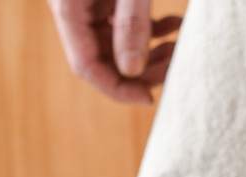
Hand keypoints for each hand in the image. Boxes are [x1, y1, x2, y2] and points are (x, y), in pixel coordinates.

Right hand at [47, 0, 182, 103]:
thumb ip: (131, 22)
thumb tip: (133, 71)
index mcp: (67, 7)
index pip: (86, 66)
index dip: (118, 89)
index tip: (149, 98)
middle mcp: (74, 9)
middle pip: (104, 60)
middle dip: (142, 71)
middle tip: (172, 66)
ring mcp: (90, 4)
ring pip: (119, 46)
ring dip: (151, 53)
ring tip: (178, 47)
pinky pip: (126, 24)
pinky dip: (153, 30)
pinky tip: (175, 25)